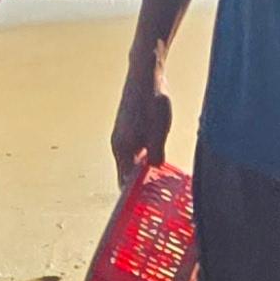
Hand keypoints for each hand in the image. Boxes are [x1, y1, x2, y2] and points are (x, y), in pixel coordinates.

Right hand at [111, 43, 172, 185]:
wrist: (146, 74)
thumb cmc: (151, 102)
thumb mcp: (159, 132)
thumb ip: (156, 155)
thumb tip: (154, 170)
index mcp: (123, 148)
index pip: (124, 181)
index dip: (134, 195)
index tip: (144, 206)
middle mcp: (119, 143)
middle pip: (128, 172)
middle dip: (140, 184)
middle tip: (156, 196)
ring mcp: (123, 134)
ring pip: (133, 160)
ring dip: (145, 170)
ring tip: (160, 179)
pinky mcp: (129, 127)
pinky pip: (136, 148)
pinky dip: (146, 156)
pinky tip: (159, 157)